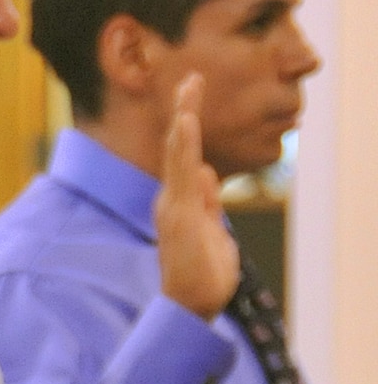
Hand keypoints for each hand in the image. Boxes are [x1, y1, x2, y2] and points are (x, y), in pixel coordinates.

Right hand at [154, 74, 239, 320]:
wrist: (191, 304)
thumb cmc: (203, 274)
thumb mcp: (212, 230)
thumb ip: (207, 201)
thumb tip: (205, 170)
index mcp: (180, 202)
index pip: (186, 156)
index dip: (189, 126)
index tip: (193, 96)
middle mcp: (172, 198)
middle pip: (178, 147)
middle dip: (184, 111)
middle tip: (191, 79)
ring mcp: (174, 204)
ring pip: (178, 155)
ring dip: (184, 122)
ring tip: (188, 92)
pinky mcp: (180, 212)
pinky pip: (181, 173)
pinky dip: (183, 147)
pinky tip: (186, 125)